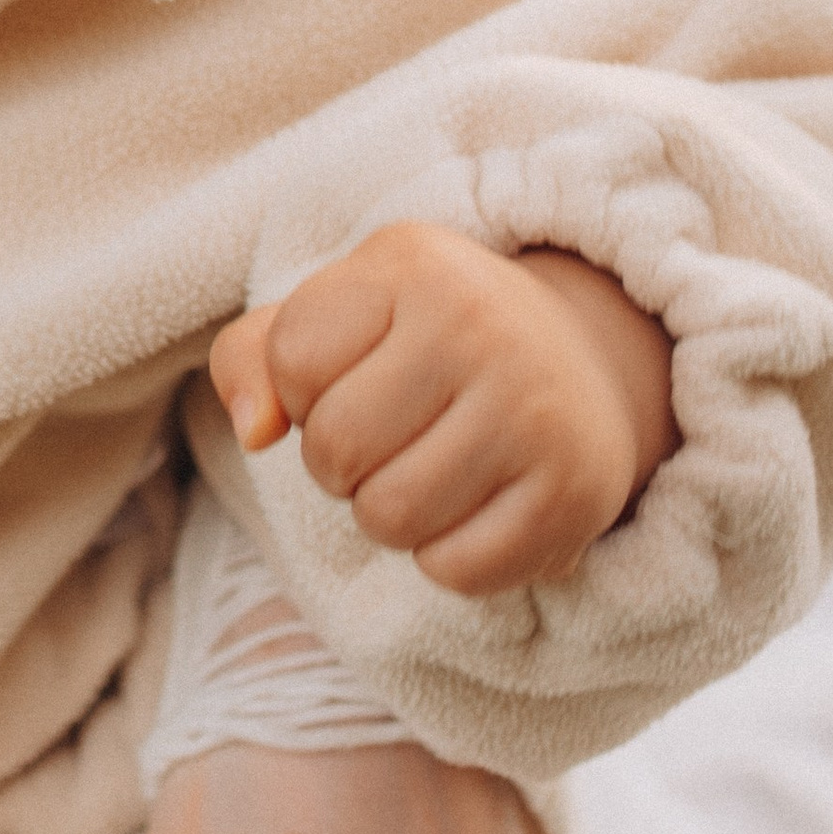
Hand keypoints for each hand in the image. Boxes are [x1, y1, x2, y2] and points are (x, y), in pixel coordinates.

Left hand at [209, 225, 678, 590]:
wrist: (581, 360)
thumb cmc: (422, 342)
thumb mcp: (337, 314)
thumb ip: (252, 357)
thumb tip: (253, 432)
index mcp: (412, 264)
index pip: (292, 362)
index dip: (300, 392)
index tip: (350, 377)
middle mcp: (480, 324)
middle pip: (336, 449)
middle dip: (340, 464)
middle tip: (390, 440)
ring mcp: (535, 409)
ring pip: (389, 517)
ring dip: (389, 515)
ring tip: (428, 472)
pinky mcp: (574, 491)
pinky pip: (455, 570)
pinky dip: (446, 559)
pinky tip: (475, 509)